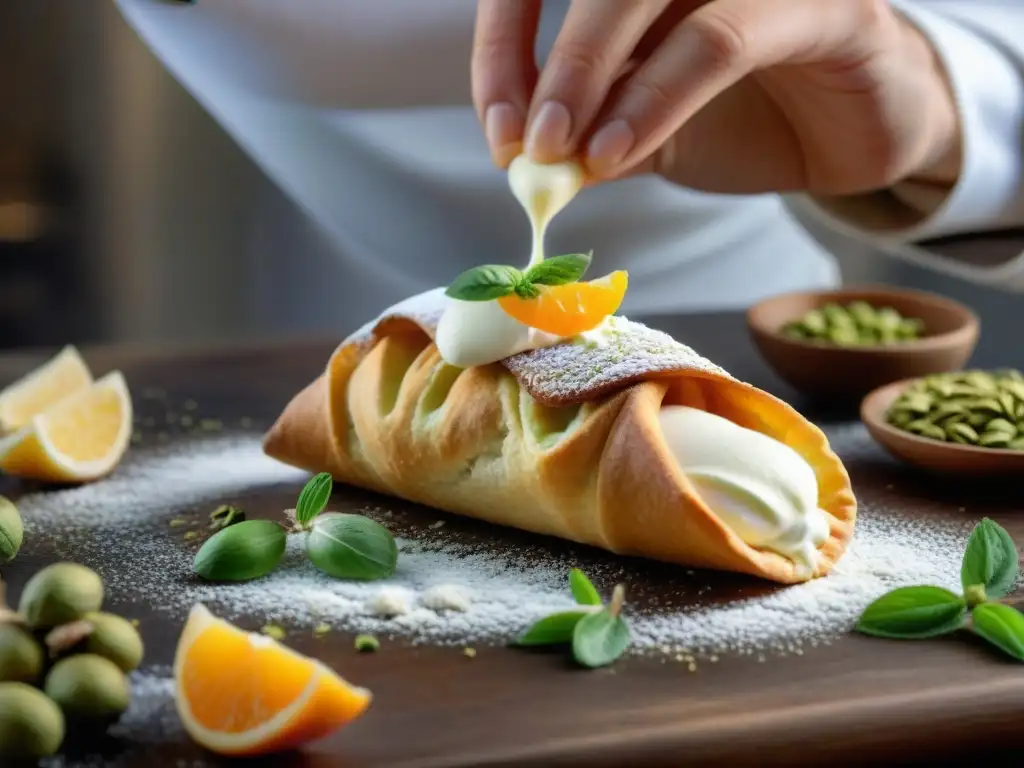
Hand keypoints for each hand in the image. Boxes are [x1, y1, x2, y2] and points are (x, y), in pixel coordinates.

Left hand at [472, 0, 961, 195]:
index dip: (504, 45)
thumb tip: (524, 159)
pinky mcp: (818, 6)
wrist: (853, 135)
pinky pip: (716, 40)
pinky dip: (656, 98)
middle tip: (524, 143)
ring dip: (587, 72)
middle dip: (543, 62)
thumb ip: (591, 136)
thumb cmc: (745, 117)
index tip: (500, 129)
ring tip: (564, 153)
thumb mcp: (648, 132)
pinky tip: (620, 153)